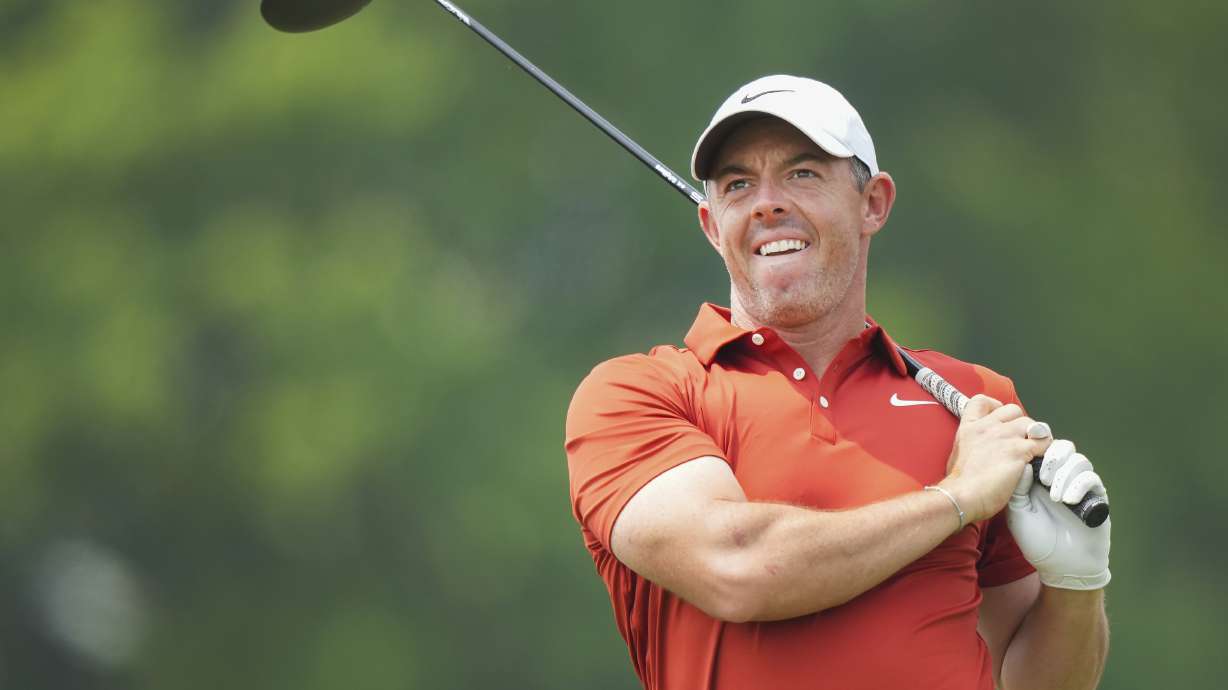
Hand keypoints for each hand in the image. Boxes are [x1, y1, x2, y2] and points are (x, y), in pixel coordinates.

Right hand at [939, 395, 1051, 523]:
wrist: (961, 495)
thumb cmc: (959, 483)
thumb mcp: (959, 454)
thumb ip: (974, 444)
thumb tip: (985, 449)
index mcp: (970, 427)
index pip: (982, 401)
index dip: (996, 406)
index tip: (1001, 420)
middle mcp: (987, 427)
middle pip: (1014, 410)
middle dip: (1020, 424)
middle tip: (1020, 441)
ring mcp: (1003, 437)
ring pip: (1032, 425)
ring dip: (1036, 437)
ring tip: (1034, 451)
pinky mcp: (1018, 451)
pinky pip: (1043, 442)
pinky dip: (1046, 449)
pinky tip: (1040, 460)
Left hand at [1007, 439, 1111, 589]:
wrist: (1062, 566)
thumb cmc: (1036, 541)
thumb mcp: (1019, 512)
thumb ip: (1019, 487)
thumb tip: (1023, 462)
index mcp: (1038, 477)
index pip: (1041, 449)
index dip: (1037, 446)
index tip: (1029, 453)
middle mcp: (1060, 477)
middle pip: (1063, 448)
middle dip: (1053, 457)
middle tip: (1044, 479)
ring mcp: (1079, 485)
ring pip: (1079, 460)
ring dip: (1065, 474)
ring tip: (1055, 497)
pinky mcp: (1096, 497)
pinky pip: (1092, 479)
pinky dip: (1079, 485)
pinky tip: (1068, 500)